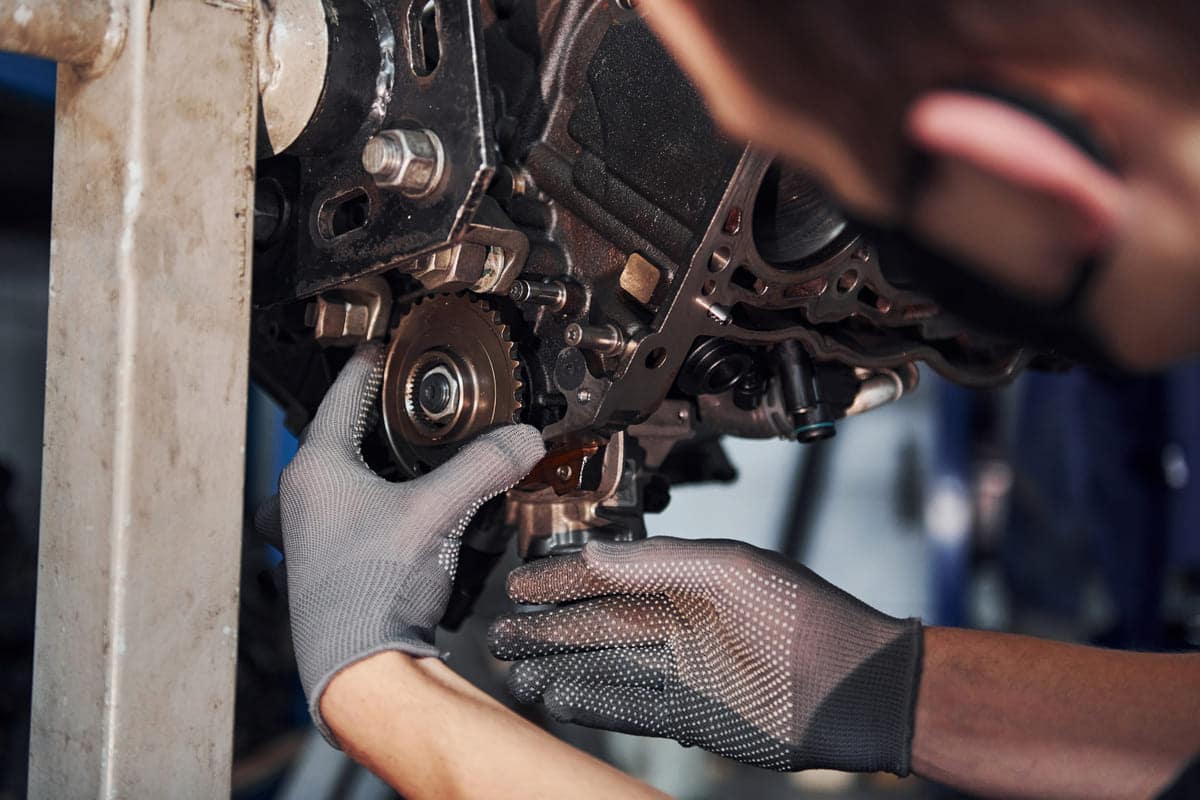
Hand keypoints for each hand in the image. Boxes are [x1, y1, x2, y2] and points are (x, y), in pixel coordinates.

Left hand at [277, 343, 544, 741]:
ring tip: (417, 446)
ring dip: (379, 456)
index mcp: (316, 470)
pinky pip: (353, 507)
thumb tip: (521, 439)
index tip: (390, 346)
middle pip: (342, 430)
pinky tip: (411, 504)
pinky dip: (380, 493)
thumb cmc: (371, 594)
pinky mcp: (328, 561)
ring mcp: (310, 532)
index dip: (371, 362)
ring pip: (346, 473)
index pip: (344, 392)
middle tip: (413, 394)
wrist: (359, 671)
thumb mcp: (437, 514)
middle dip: (379, 410)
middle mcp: (303, 497)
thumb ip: (483, 468)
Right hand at [488, 537, 922, 773]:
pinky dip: (592, 703)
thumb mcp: (730, 571)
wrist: (855, 687)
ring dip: (560, 667)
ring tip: (515, 670)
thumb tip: (595, 554)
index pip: (610, 574)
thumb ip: (659, 562)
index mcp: (689, 578)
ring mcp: (684, 669)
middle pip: (598, 622)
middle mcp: (681, 620)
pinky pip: (629, 707)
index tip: (521, 581)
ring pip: (606, 666)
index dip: (563, 578)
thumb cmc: (805, 617)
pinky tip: (558, 697)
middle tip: (500, 630)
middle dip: (548, 626)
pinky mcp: (692, 715)